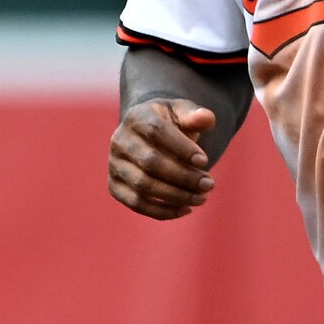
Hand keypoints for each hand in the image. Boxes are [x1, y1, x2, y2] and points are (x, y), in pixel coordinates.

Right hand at [106, 96, 221, 217]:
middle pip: (150, 161)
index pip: (156, 131)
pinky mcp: (114, 185)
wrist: (148, 135)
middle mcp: (119, 140)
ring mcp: (114, 164)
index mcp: (136, 117)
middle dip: (183, 176)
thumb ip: (195, 115)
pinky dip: (162, 211)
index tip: (204, 161)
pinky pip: (136, 203)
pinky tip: (185, 209)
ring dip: (176, 196)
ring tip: (201, 198)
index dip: (181, 148)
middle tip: (209, 185)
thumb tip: (205, 118)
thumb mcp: (183, 113)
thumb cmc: (171, 123)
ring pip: (142, 185)